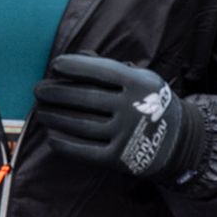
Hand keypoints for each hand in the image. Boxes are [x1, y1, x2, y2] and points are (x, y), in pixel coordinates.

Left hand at [33, 53, 204, 182]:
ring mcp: (125, 134)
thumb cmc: (150, 102)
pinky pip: (85, 151)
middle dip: (56, 93)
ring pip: (80, 124)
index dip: (73, 66)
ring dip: (55, 117)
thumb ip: (111, 67)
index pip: (99, 71)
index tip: (54, 65)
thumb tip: (77, 58)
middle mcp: (132, 108)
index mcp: (138, 83)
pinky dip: (65, 144)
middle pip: (84, 98)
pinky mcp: (119, 158)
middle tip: (38, 91)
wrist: (178, 141)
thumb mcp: (141, 78)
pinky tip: (52, 137)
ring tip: (41, 112)